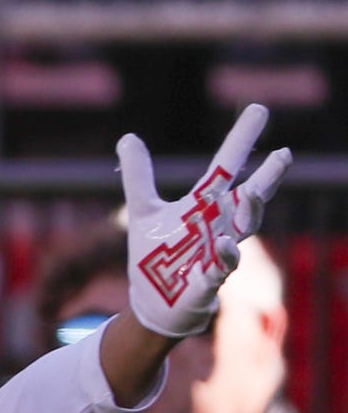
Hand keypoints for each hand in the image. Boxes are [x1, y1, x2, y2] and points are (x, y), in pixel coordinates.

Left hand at [119, 102, 290, 337]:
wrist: (154, 303)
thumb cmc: (156, 255)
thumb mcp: (143, 212)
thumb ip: (139, 177)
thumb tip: (127, 137)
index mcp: (206, 206)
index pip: (226, 167)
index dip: (242, 139)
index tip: (258, 109)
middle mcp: (221, 226)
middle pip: (251, 198)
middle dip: (267, 178)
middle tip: (284, 154)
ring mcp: (218, 254)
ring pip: (243, 231)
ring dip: (250, 212)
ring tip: (253, 191)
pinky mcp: (208, 282)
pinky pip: (220, 269)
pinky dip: (224, 257)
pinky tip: (225, 243)